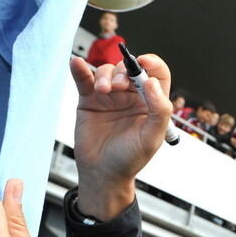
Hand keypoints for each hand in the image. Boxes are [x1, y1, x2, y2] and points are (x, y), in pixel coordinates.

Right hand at [69, 55, 172, 219]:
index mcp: (151, 103)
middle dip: (124, 72)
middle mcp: (131, 96)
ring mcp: (109, 96)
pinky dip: (80, 69)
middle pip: (129, 69)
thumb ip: (159, 110)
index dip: (152, 64)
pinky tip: (76, 64)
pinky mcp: (89, 100)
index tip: (143, 62)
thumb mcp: (152, 137)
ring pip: (107, 71)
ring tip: (102, 90)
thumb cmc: (130, 159)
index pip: (157, 75)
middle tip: (118, 86)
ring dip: (104, 75)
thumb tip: (152, 82)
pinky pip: (84, 79)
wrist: (102, 174)